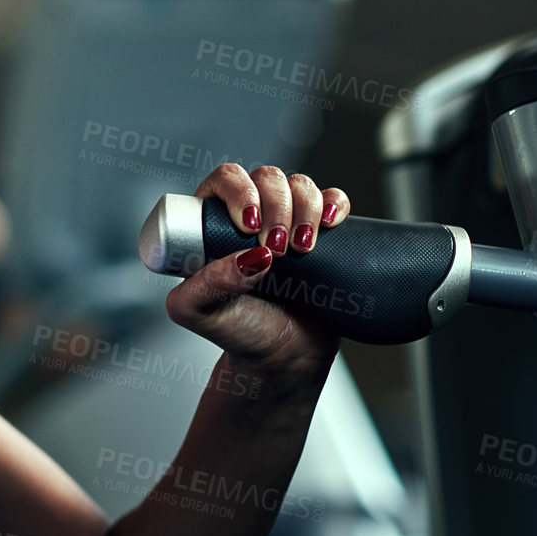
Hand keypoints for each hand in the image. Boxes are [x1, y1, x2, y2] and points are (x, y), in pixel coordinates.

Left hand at [164, 164, 350, 376]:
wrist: (285, 356)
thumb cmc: (238, 332)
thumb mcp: (201, 313)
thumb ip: (206, 286)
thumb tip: (247, 257)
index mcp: (210, 225)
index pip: (221, 181)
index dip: (238, 192)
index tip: (250, 226)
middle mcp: (248, 217)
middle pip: (265, 178)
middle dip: (276, 206)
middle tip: (277, 249)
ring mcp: (285, 221)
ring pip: (299, 184)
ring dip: (305, 209)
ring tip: (301, 251)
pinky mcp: (320, 231)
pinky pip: (332, 198)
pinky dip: (335, 202)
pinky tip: (331, 222)